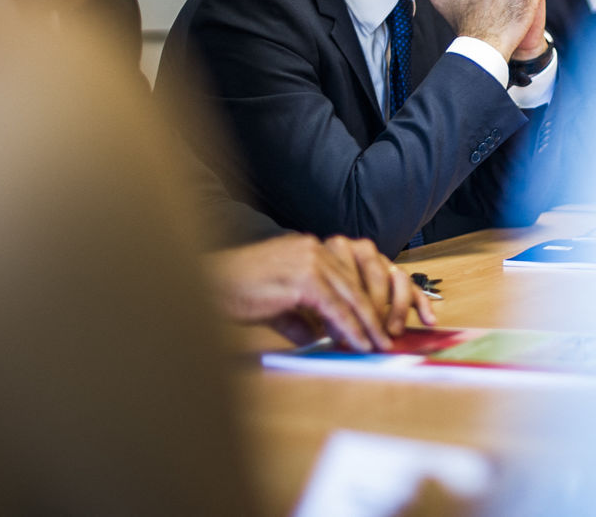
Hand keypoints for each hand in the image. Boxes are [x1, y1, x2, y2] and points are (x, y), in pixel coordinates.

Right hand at [204, 234, 435, 348]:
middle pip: (357, 283)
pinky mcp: (303, 279)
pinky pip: (336, 308)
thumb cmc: (235, 293)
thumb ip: (299, 316)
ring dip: (368, 324)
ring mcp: (310, 260)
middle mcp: (315, 249)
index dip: (369, 299)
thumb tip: (313, 336)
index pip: (350, 274)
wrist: (208, 286)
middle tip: (387, 337)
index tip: (380, 322)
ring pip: (351, 296)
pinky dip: (350, 328)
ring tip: (378, 345)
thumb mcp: (276, 303)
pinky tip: (359, 343)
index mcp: (310, 249)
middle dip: (375, 312)